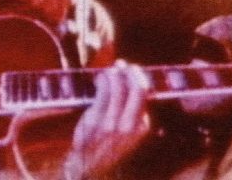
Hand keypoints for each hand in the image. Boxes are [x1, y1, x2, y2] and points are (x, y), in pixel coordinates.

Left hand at [65, 60, 149, 177]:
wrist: (86, 168)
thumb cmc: (106, 147)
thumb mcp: (128, 135)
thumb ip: (133, 114)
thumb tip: (133, 84)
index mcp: (141, 127)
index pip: (146, 94)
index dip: (137, 78)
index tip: (130, 70)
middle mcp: (130, 126)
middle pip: (138, 88)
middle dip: (130, 71)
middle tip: (121, 64)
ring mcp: (112, 123)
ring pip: (119, 86)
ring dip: (113, 73)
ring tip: (108, 71)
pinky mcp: (96, 119)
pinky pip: (103, 91)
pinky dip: (102, 79)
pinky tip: (98, 78)